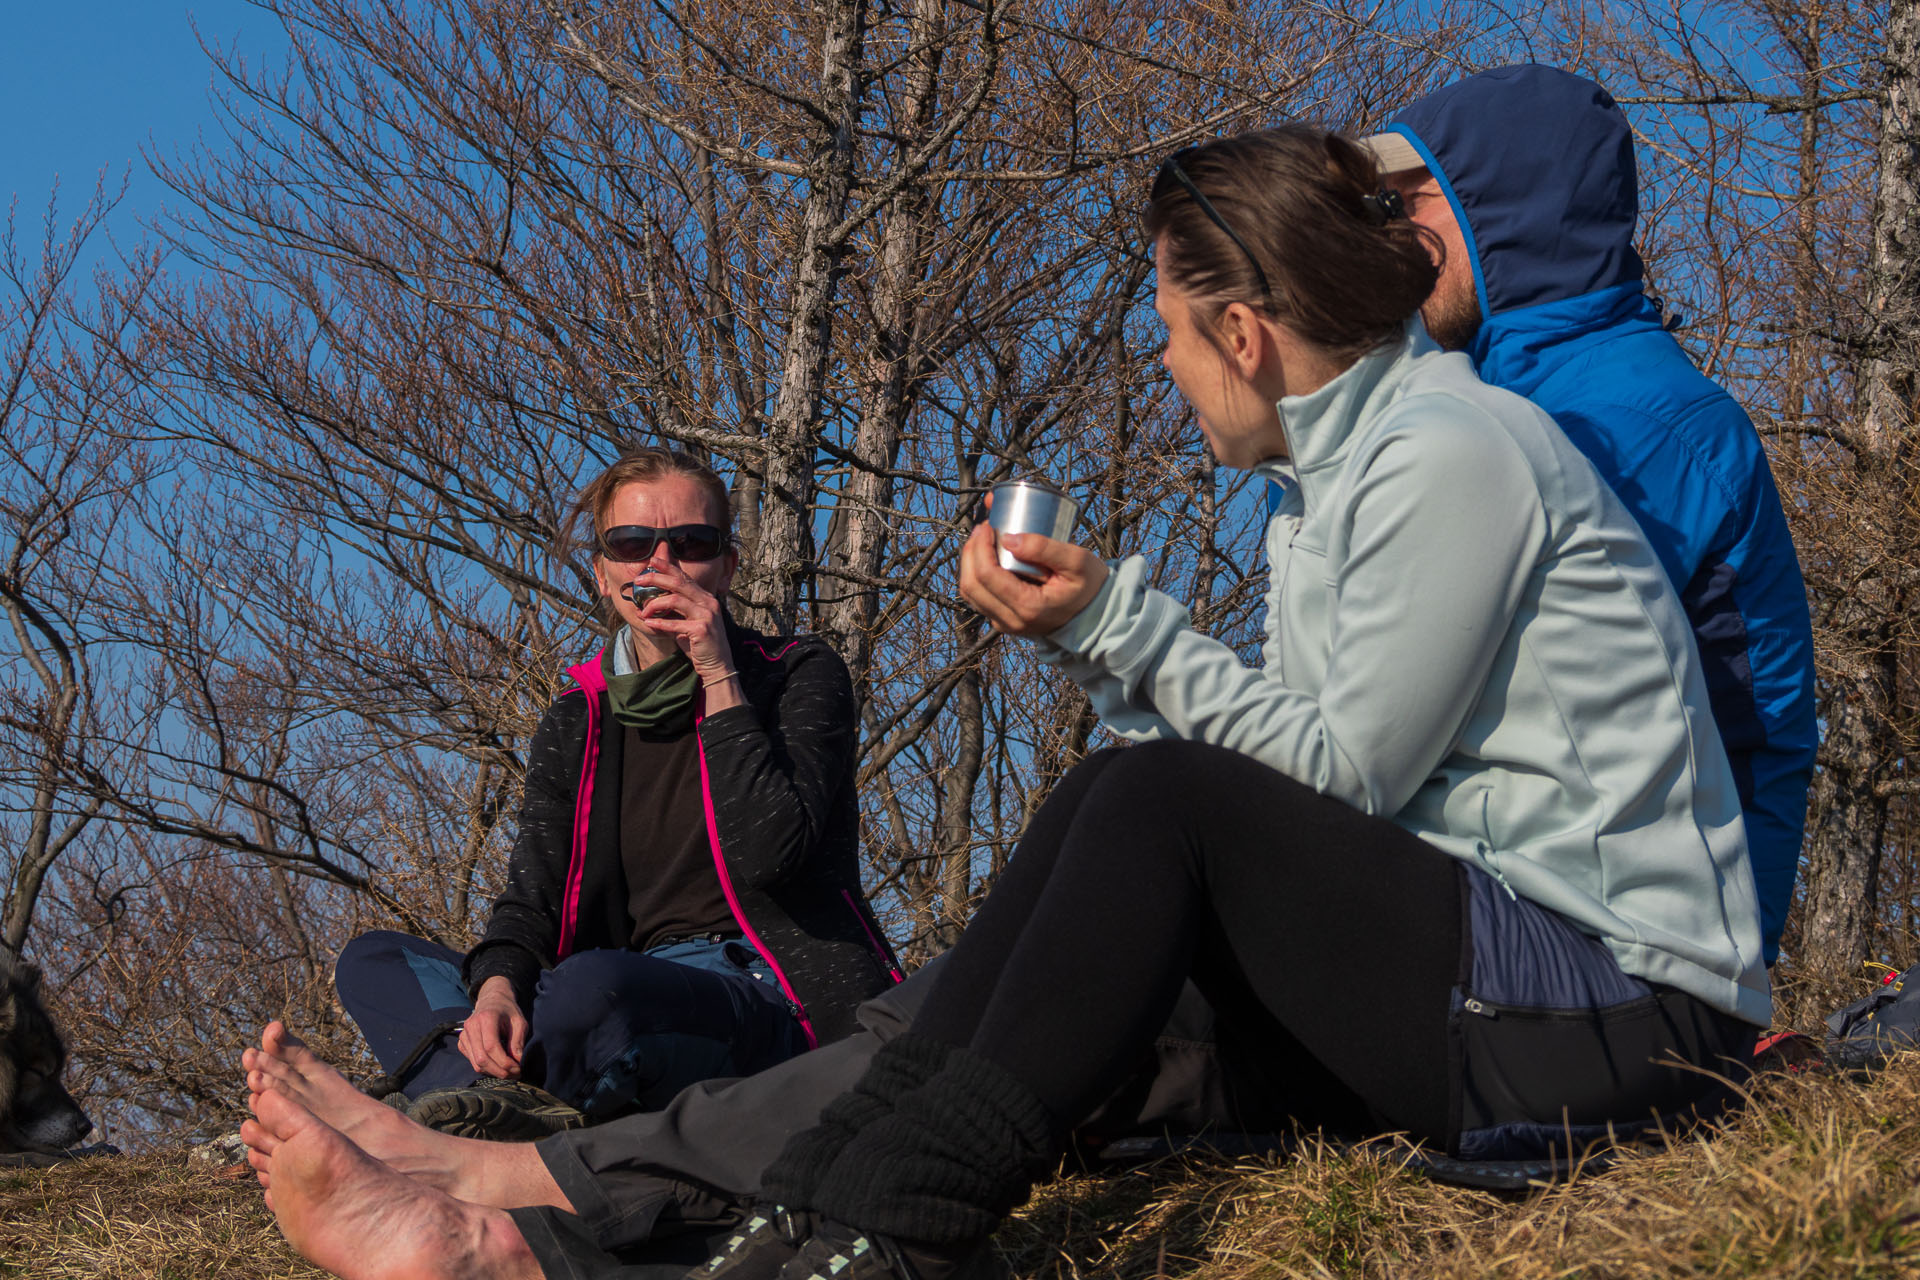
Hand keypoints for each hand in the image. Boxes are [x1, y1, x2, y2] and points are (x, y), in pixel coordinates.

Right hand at [458, 977, 527, 1078]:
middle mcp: (471, 1027)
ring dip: (494, 1072)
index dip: (504, 1062)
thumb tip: (518, 1061)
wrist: (492, 1001)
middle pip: (482, 1059)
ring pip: (476, 1064)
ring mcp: (464, 1035)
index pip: (491, 1047)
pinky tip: (498, 1066)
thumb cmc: (507, 1011)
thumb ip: (518, 1041)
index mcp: (486, 1018)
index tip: (518, 1068)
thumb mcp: (519, 1022)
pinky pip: (473, 1062)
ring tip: (509, 1072)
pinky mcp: (462, 1043)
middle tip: (515, 1074)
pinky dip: (486, 1068)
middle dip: (500, 1071)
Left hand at [630, 564, 736, 680]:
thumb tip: (643, 611)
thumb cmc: (700, 646)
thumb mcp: (685, 626)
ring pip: (675, 600)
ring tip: (643, 611)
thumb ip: (669, 616)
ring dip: (654, 604)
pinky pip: (674, 623)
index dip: (668, 567)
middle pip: (678, 583)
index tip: (652, 561)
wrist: (718, 666)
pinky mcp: (701, 630)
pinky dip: (659, 623)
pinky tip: (648, 623)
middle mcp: (708, 603)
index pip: (684, 578)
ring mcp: (706, 615)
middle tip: (638, 580)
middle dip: (656, 578)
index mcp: (705, 598)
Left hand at [959, 519, 1107, 636]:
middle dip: (971, 551)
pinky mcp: (1003, 619)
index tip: (987, 525)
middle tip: (983, 528)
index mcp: (1028, 607)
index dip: (980, 546)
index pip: (986, 575)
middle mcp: (1011, 620)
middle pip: (971, 585)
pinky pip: (979, 597)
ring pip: (970, 592)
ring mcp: (1004, 623)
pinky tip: (986, 556)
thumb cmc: (1089, 587)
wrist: (1096, 615)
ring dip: (970, 562)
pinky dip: (976, 574)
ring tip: (982, 539)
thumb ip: (1044, 548)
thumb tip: (1008, 539)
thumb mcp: (1076, 561)